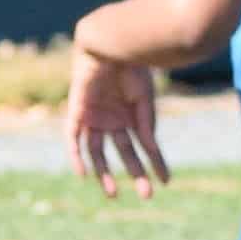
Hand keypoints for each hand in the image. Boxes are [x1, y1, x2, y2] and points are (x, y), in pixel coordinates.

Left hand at [66, 45, 167, 198]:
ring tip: (112, 194)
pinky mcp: (77, 111)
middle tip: (146, 196)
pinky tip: (84, 174)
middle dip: (135, 173)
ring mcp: (95, 117)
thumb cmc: (132, 67)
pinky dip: (77, 156)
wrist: (110, 43)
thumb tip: (151, 151)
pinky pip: (74, 138)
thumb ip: (146, 125)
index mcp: (132, 115)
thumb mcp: (144, 99)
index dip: (155, 164)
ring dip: (103, 173)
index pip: (145, 146)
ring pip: (97, 152)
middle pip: (124, 153)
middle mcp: (114, 119)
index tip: (166, 182)